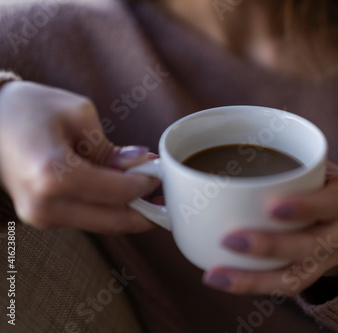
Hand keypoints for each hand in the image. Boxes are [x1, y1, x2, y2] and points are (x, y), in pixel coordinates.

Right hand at [0, 81, 158, 232]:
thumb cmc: (25, 109)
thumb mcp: (77, 115)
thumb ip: (111, 148)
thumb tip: (141, 164)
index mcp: (53, 175)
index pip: (118, 192)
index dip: (146, 185)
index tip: (161, 174)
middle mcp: (45, 205)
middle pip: (113, 219)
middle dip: (145, 211)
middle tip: (165, 198)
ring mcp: (39, 216)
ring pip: (102, 223)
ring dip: (128, 211)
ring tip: (147, 192)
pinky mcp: (39, 217)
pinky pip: (86, 218)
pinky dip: (108, 209)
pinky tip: (121, 193)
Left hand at [202, 162, 337, 294]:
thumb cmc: (332, 185)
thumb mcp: (327, 168)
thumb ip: (292, 162)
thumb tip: (219, 153)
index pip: (332, 202)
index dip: (305, 208)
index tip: (271, 207)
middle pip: (312, 246)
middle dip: (270, 246)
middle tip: (228, 239)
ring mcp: (335, 257)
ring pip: (299, 277)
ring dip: (255, 280)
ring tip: (216, 275)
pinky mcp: (319, 273)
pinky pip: (290, 286)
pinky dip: (256, 285)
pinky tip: (225, 280)